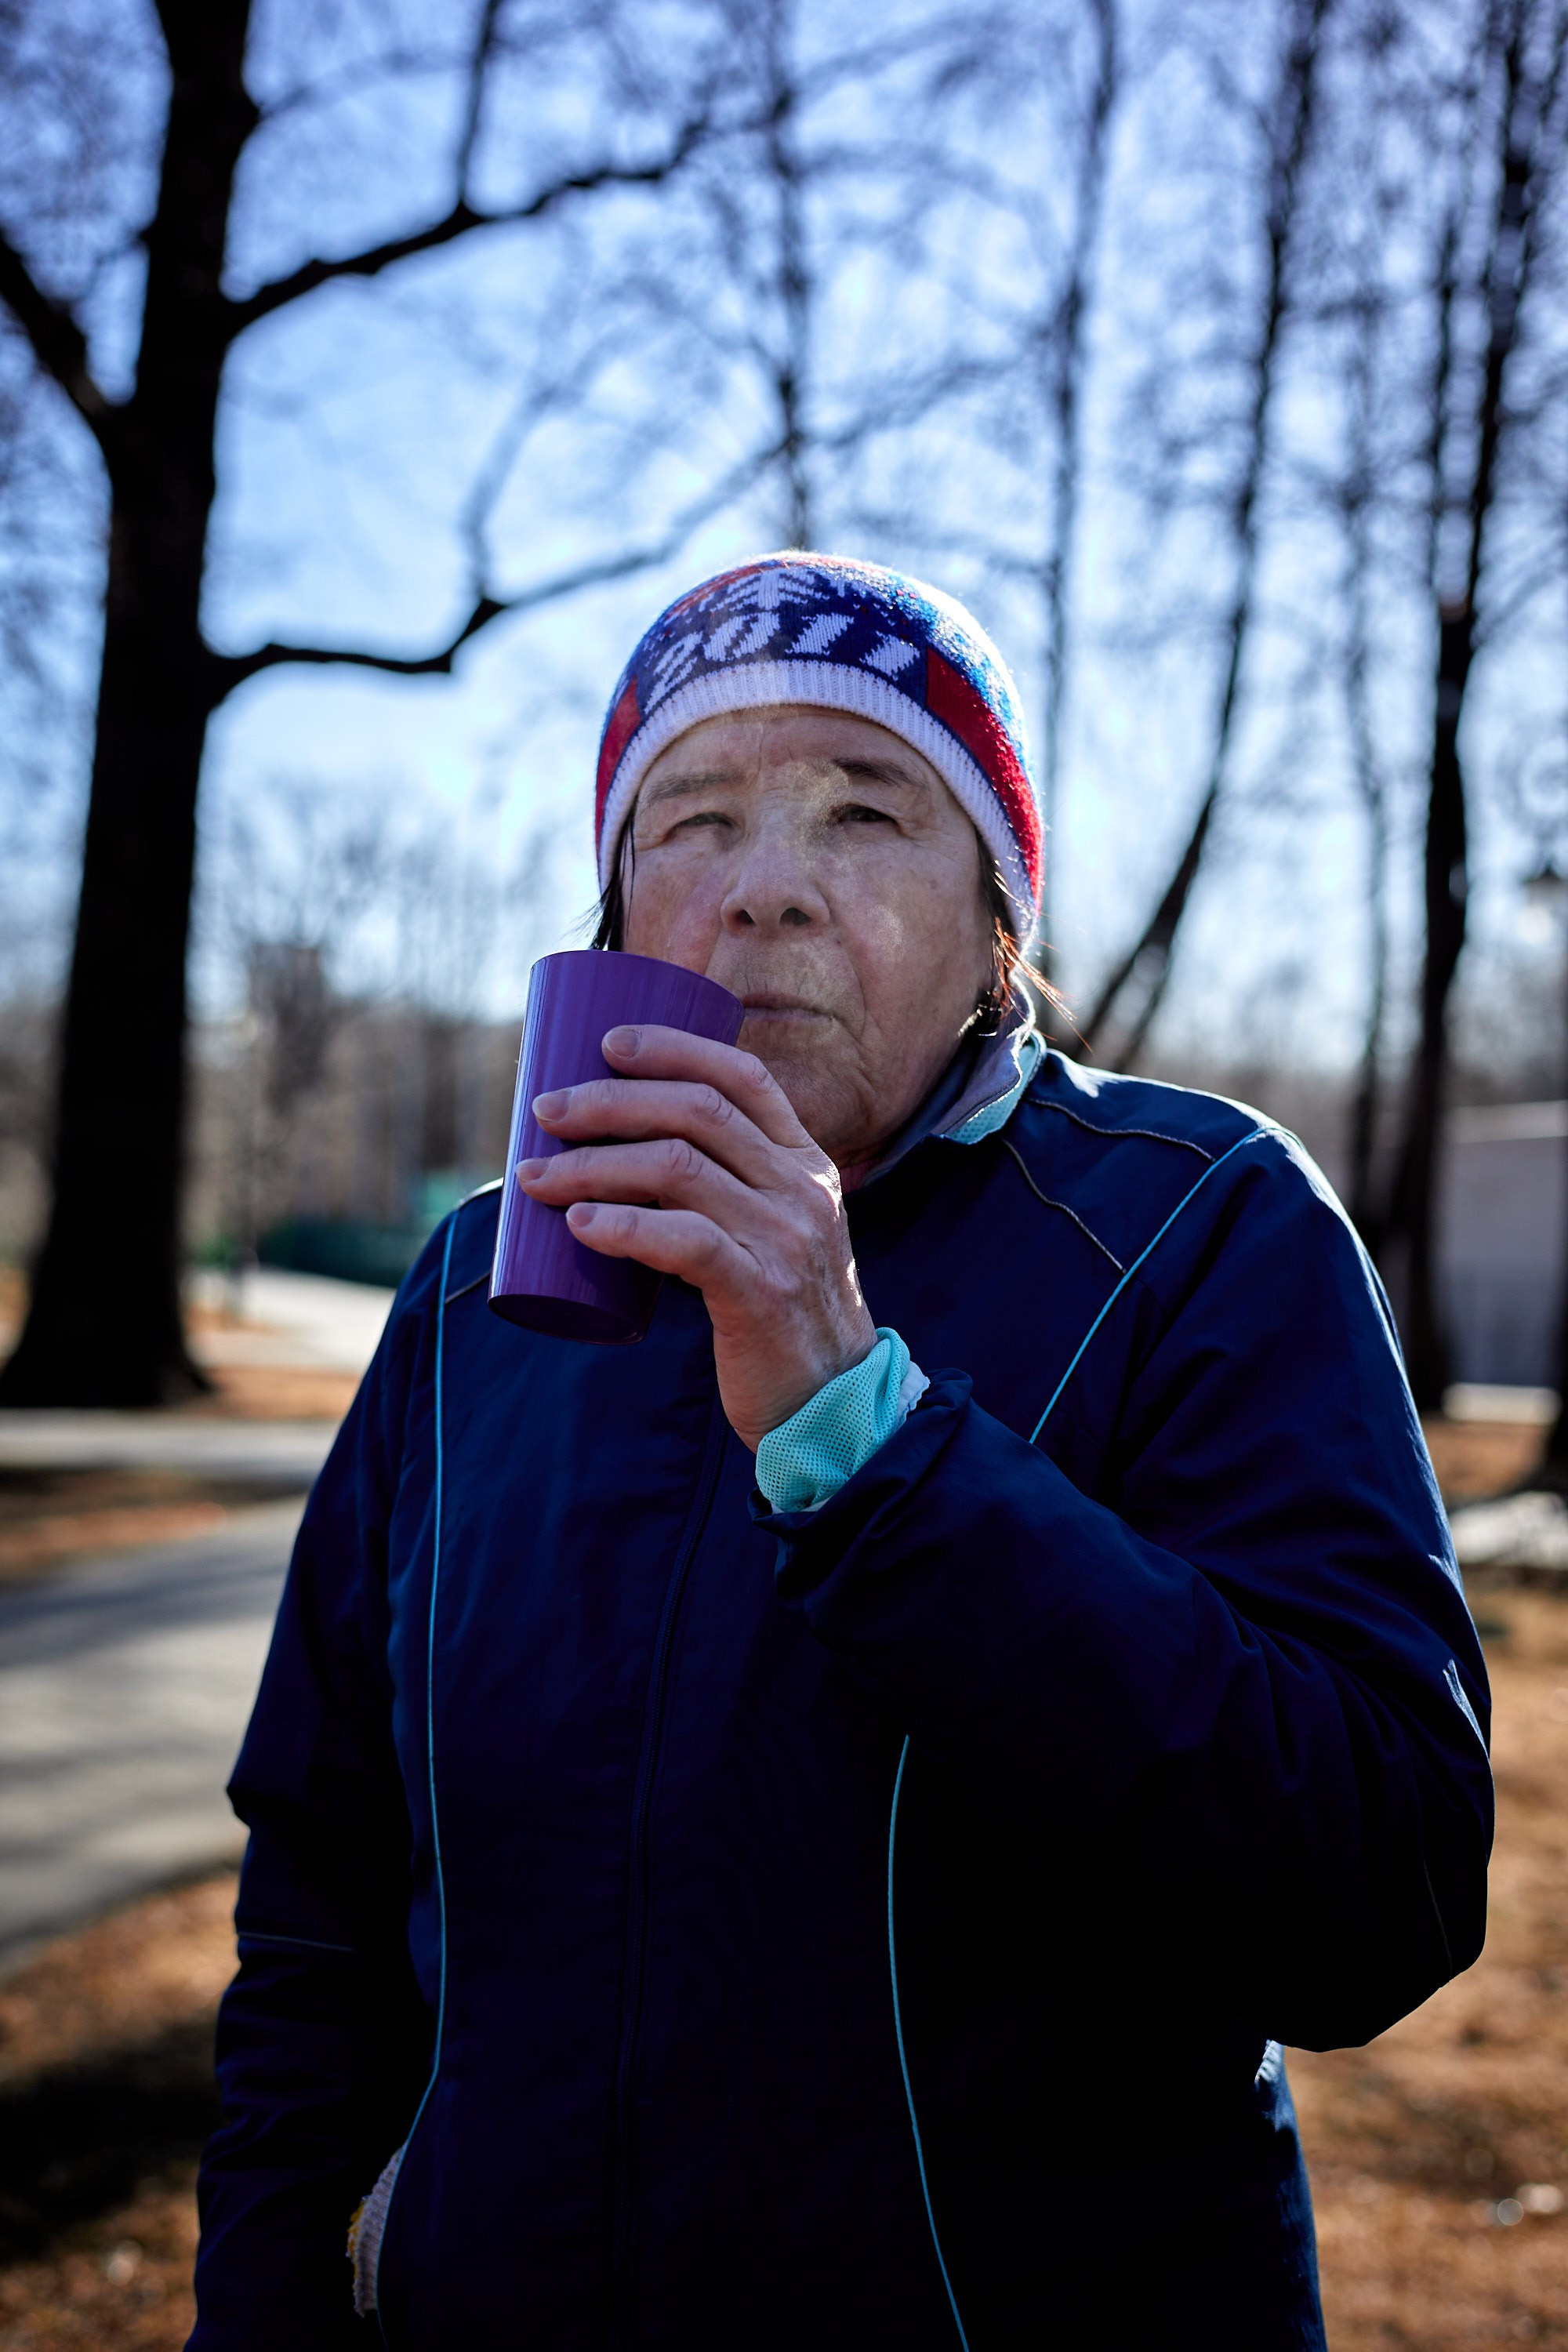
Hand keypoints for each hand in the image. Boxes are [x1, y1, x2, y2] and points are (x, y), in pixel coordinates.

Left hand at [516, 1023, 877, 1451]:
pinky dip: (620, 1226)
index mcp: (806, 1162)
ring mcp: (784, 1238)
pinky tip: (577, 1223)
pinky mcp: (758, 1291)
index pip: (743, 1078)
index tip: (607, 1044)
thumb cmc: (781, 1315)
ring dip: (591, 1164)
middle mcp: (800, 1188)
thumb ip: (732, 1195)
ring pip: (676, 1169)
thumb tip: (628, 1164)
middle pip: (696, 1112)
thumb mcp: (778, 1235)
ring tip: (534, 1177)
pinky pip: (680, 1241)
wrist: (833, 1403)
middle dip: (610, 1101)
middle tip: (544, 1112)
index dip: (673, 1049)